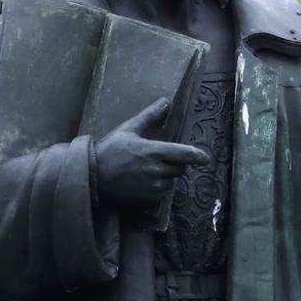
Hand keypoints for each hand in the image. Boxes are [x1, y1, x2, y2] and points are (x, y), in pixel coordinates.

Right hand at [94, 99, 210, 207]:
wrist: (93, 175)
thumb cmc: (110, 150)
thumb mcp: (129, 129)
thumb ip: (150, 116)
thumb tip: (165, 102)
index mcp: (153, 151)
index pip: (184, 154)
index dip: (198, 156)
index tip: (206, 158)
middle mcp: (155, 170)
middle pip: (180, 168)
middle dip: (178, 162)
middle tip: (164, 156)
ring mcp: (152, 186)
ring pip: (172, 180)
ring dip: (168, 174)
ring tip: (151, 167)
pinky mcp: (147, 198)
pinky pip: (162, 192)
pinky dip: (160, 185)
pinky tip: (146, 178)